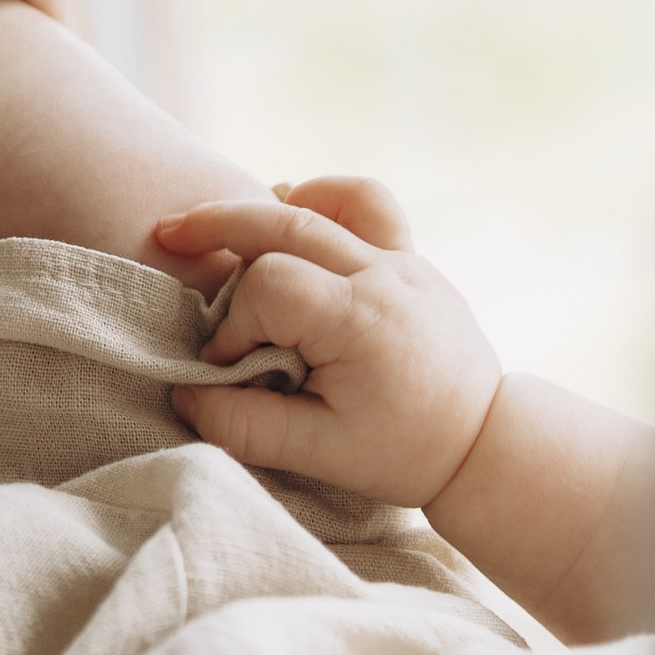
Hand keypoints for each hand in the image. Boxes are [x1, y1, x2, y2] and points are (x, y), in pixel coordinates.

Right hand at [156, 177, 501, 511]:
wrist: (486, 443)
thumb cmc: (404, 451)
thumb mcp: (319, 454)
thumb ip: (245, 425)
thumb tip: (185, 393)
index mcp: (360, 321)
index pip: (268, 287)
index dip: (232, 324)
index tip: (230, 366)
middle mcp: (384, 276)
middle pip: (287, 219)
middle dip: (220, 224)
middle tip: (168, 234)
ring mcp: (405, 261)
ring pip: (332, 200)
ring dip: (275, 203)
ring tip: (230, 221)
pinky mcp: (413, 261)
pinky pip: (369, 205)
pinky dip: (327, 201)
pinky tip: (299, 222)